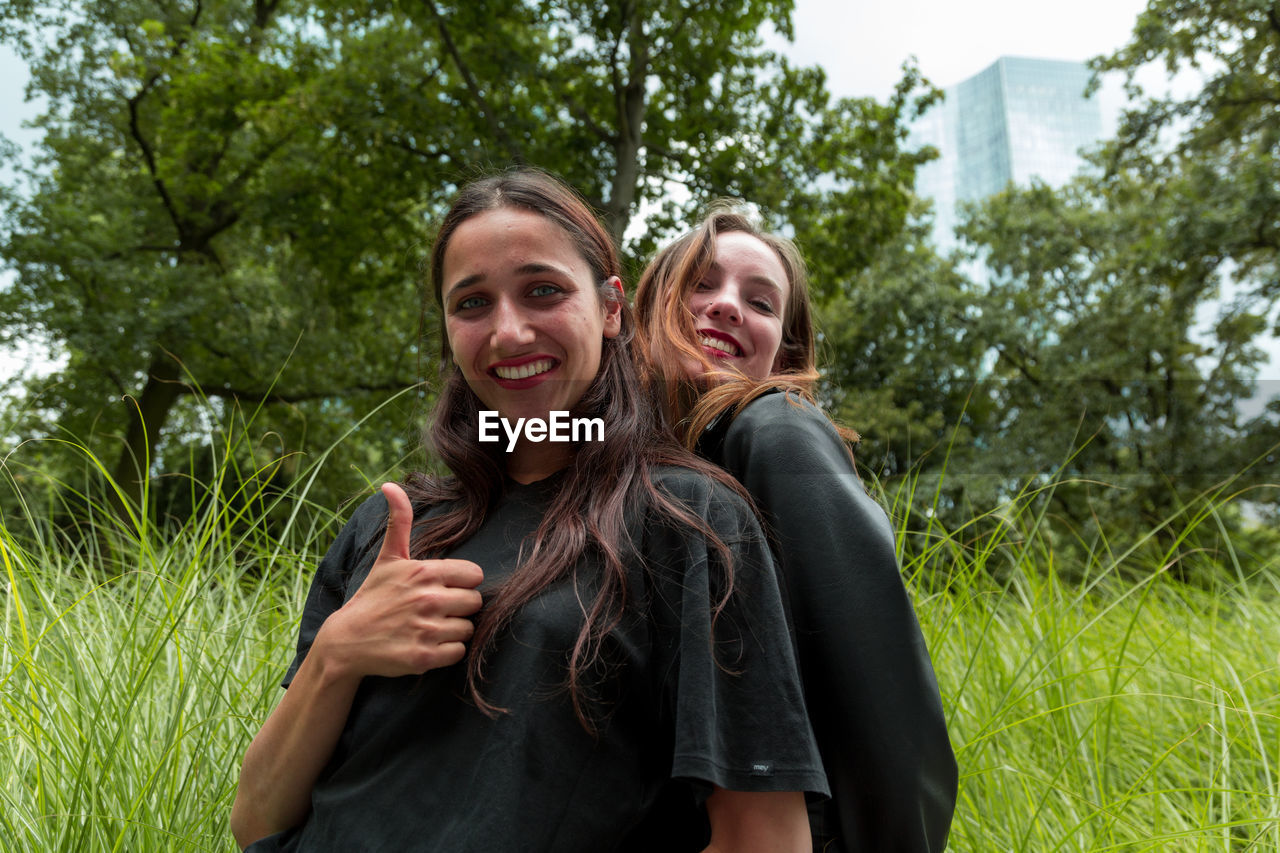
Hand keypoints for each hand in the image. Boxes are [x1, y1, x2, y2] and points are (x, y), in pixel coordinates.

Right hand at [314, 482, 484, 679]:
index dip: (462, 582)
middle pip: (475, 602)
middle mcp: (428, 599)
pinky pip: (458, 652)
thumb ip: (399, 521)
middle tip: (436, 610)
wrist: (346, 642)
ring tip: (429, 627)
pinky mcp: (423, 657)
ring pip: (468, 628)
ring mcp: (426, 630)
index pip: (474, 575)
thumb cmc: (373, 596)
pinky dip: (447, 652)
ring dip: (453, 630)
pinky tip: (427, 644)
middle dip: (459, 606)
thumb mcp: (387, 558)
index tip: (444, 587)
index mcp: (424, 572)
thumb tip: (390, 485)